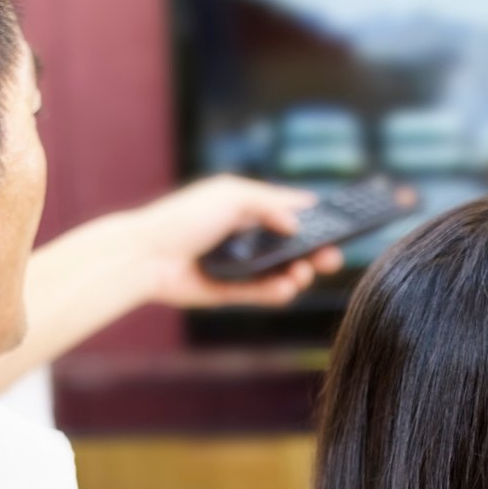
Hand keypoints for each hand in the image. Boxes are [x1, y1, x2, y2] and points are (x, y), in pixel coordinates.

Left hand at [130, 175, 345, 307]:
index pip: (290, 209)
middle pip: (292, 245)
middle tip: (332, 257)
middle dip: (315, 251)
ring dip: (298, 273)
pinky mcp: (230, 290)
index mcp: (248, 207)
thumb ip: (269, 204)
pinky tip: (286, 287)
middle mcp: (246, 236)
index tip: (340, 222)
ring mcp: (240, 264)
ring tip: (300, 274)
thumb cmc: (184, 218)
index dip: (315, 216)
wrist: (146, 256)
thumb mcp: (231, 195)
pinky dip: (277, 291)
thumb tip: (296, 225)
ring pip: (281, 272)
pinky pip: (262, 293)